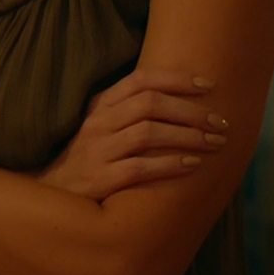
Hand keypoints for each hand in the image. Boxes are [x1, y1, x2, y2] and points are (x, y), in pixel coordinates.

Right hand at [39, 70, 229, 202]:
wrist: (53, 195)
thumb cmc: (87, 159)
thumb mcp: (100, 126)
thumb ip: (128, 111)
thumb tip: (180, 99)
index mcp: (100, 105)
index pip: (140, 80)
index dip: (176, 80)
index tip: (208, 86)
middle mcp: (98, 123)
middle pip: (150, 104)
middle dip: (190, 111)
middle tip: (220, 121)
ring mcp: (98, 151)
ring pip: (148, 133)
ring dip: (187, 136)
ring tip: (215, 142)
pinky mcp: (101, 179)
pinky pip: (141, 168)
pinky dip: (170, 165)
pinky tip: (192, 165)